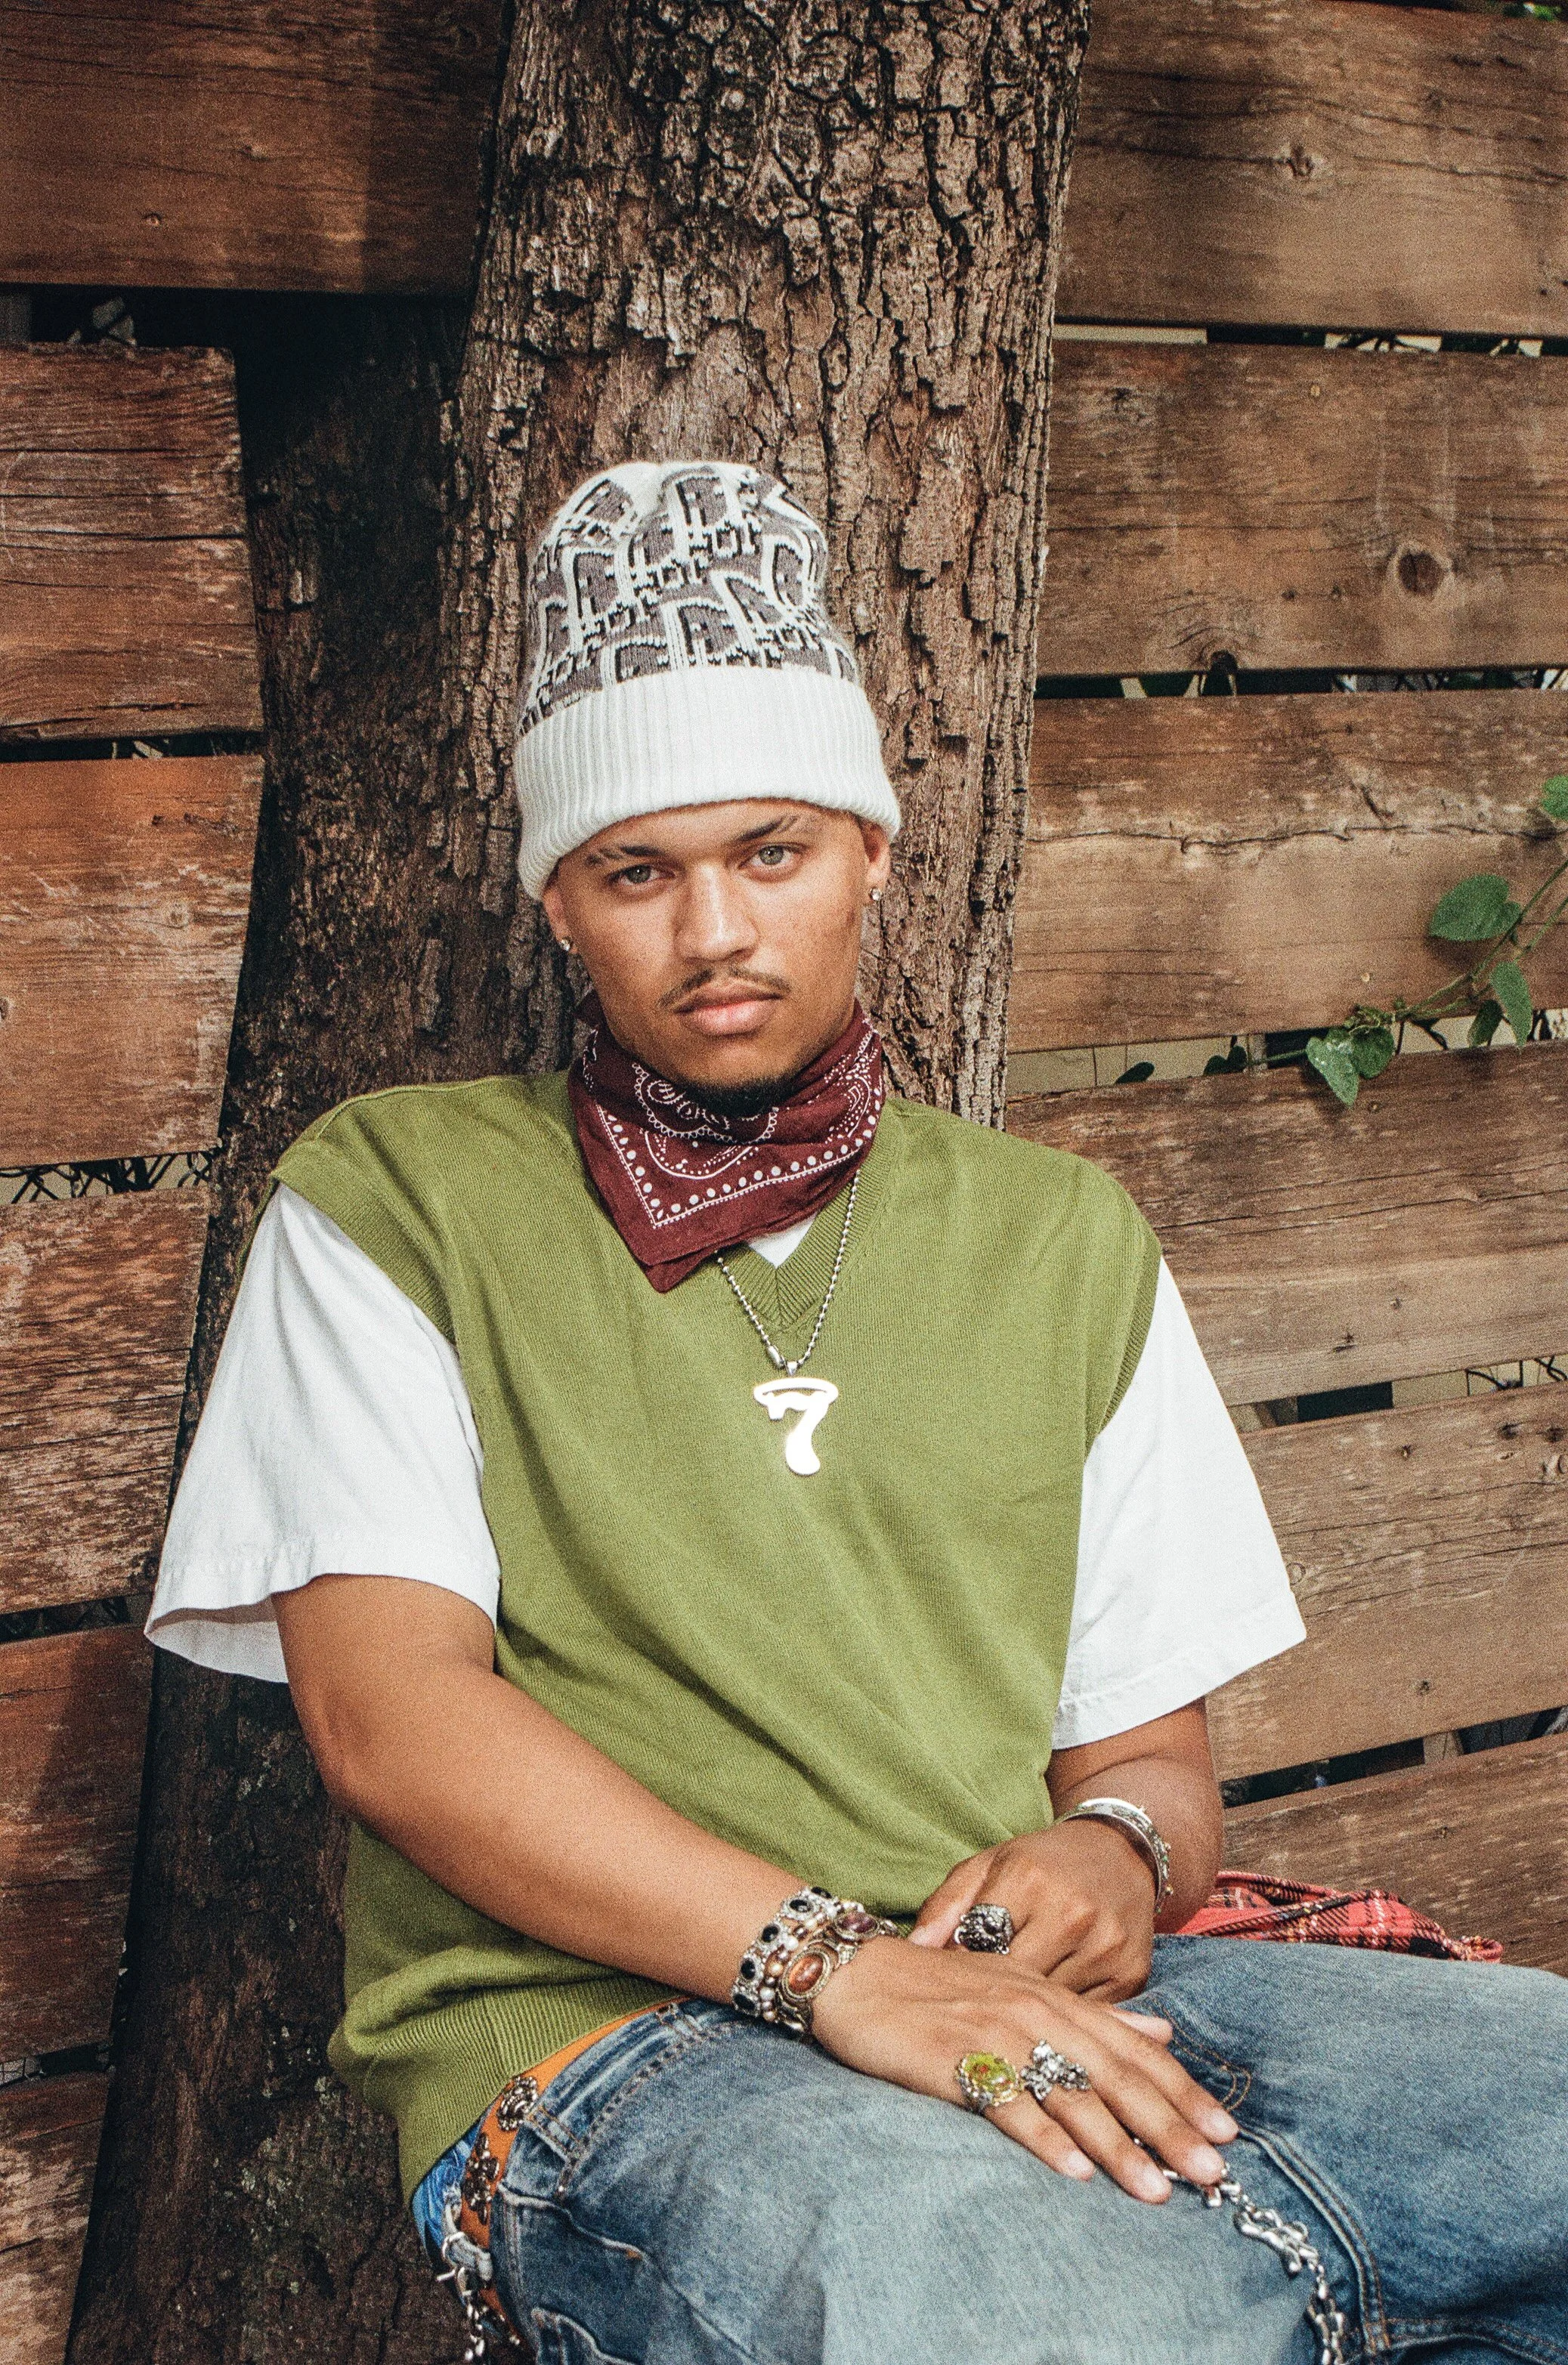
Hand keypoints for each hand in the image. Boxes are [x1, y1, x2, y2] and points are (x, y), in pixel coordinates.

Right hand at [811, 1935, 1234, 2202]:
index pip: (1134, 2050)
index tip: (1226, 2133)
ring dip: (1117, 2146)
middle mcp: (1036, 2012)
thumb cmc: (941, 1984)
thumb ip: (1095, 2013)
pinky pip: (1008, 2103)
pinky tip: (1073, 2173)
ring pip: (1070, 2094)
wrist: (858, 1971)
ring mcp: (996, 2034)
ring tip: (1156, 2189)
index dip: (1182, 2091)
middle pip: (1114, 2075)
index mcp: (1057, 1999)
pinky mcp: (955, 2059)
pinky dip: (1044, 2138)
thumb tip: (1162, 2031)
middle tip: (1211, 2173)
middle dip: (1167, 2126)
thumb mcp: (1024, 1987)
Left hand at [909, 1821, 1156, 2000]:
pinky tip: (1049, 2016)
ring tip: (1008, 2014)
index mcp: (1027, 1879)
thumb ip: (946, 1906)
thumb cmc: (1040, 1864)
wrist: (1119, 1853)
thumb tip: (913, 1951)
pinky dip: (1064, 2021)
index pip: (978, 1943)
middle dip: (990, 1998)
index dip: (957, 1969)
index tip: (946, 1983)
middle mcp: (1071, 1912)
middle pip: (1013, 1983)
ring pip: (1049, 2008)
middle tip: (972, 2008)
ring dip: (1027, 2015)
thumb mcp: (988, 1866)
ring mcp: (1105, 1946)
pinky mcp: (1131, 1974)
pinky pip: (1085, 2017)